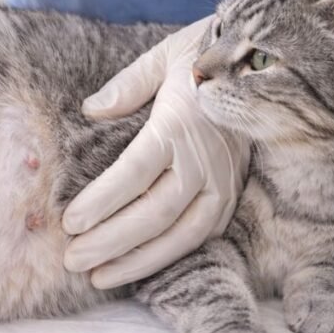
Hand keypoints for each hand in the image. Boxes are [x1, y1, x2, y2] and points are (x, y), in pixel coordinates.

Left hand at [61, 18, 248, 288]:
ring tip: (97, 276)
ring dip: (137, 261)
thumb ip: (126, 85)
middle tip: (73, 259)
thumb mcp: (163, 58)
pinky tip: (136, 268)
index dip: (102, 202)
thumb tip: (91, 110)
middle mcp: (205, 161)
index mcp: (180, 126)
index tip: (70, 222)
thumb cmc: (203, 56)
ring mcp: (223, 182)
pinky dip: (168, 256)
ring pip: (180, 235)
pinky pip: (201, 236)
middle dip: (110, 242)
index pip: (135, 174)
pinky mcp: (233, 196)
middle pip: (154, 214)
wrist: (263, 60)